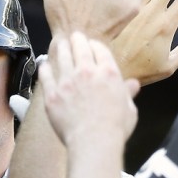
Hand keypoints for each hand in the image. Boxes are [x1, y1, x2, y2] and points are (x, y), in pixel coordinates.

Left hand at [40, 33, 139, 147]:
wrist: (93, 140)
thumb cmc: (115, 127)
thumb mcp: (129, 108)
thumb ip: (127, 93)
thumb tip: (133, 84)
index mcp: (108, 73)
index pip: (100, 51)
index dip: (94, 45)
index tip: (91, 44)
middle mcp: (87, 72)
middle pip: (79, 49)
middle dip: (77, 40)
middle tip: (74, 36)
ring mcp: (67, 82)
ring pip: (62, 58)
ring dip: (61, 49)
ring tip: (60, 44)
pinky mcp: (52, 94)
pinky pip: (46, 76)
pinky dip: (45, 68)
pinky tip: (44, 65)